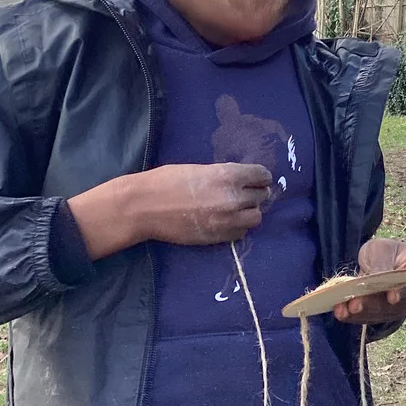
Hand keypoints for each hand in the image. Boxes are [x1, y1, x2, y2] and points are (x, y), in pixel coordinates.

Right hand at [68, 163, 271, 259]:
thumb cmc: (166, 181)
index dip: (260, 177)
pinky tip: (225, 221)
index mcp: (228, 175)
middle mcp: (233, 198)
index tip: (256, 179)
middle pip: (262, 196)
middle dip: (254, 194)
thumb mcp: (200, 169)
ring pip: (256, 217)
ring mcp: (227, 220)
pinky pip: (241, 233)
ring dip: (248, 212)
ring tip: (236, 209)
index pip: (262, 175)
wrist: (144, 207)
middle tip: (244, 193)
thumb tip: (242, 180)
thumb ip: (224, 175)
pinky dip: (237, 227)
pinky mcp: (219, 237)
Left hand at [333, 239, 405, 324]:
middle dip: (374, 305)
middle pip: (399, 305)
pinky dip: (354, 316)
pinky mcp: (385, 315)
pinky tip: (340, 312)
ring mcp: (402, 307)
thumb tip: (377, 278)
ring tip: (342, 309)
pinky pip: (371, 318)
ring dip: (361, 314)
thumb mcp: (382, 248)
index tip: (392, 296)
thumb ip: (382, 263)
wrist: (382, 260)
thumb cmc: (387, 250)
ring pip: (383, 314)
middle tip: (355, 304)